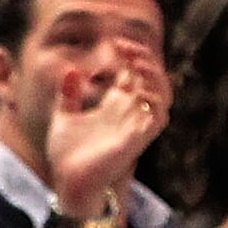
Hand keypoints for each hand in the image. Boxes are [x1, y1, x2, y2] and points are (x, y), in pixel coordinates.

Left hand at [44, 46, 169, 218]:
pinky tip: (140, 88)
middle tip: (126, 47)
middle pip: (151, 77)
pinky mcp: (139, 139)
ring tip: (137, 62)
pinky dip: (156, 99)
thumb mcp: (63, 118)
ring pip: (163, 93)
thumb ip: (68, 96)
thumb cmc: (66, 156)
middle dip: (143, 57)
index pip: (134, 72)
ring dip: (154, 75)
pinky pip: (160, 116)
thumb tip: (71, 71)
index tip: (115, 43)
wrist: (68, 183)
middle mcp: (130, 112)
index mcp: (115, 105)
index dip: (131, 54)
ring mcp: (136, 125)